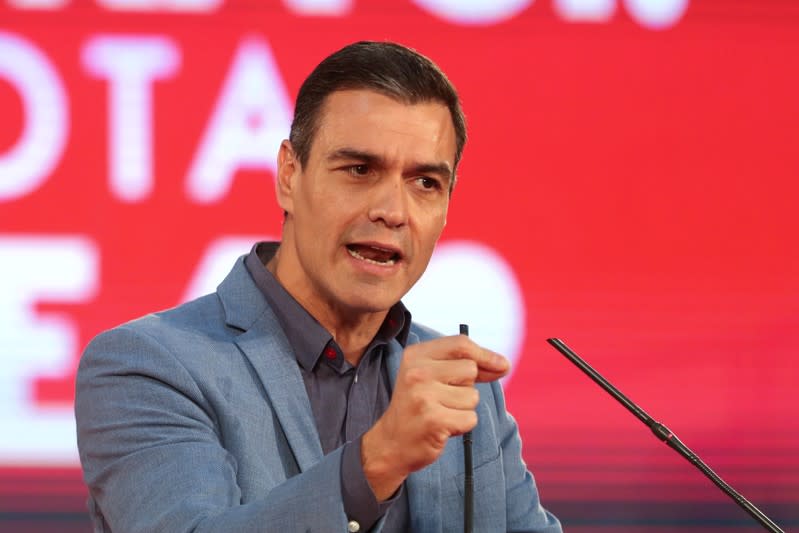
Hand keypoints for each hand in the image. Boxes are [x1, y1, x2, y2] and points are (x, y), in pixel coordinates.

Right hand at [361, 335, 509, 499]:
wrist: (391, 443)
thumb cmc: (417, 406)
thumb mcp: (432, 376)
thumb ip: (466, 366)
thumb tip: (503, 364)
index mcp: (415, 355)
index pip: (460, 344)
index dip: (485, 354)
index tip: (502, 365)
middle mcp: (417, 372)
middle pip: (470, 369)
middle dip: (467, 386)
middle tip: (444, 398)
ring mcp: (424, 396)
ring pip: (472, 397)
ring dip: (463, 409)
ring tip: (441, 413)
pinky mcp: (433, 420)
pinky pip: (470, 419)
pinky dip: (462, 426)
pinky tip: (442, 427)